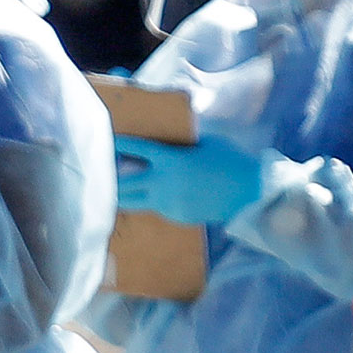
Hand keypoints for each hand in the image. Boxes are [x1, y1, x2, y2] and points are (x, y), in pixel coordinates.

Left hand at [115, 134, 267, 225]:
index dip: (119, 144)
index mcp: (170, 160)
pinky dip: (151, 202)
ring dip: (123, 195)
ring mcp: (167, 203)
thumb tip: (169, 135)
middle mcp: (163, 183)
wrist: (249, 192)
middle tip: (102, 174)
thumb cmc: (231, 161)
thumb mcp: (206, 142)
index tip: (108, 141)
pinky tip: (152, 197)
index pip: (135, 149)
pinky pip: (155, 208)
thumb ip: (183, 141)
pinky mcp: (175, 216)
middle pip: (123, 184)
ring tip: (115, 190)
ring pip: (132, 202)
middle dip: (109, 179)